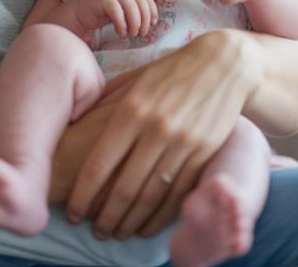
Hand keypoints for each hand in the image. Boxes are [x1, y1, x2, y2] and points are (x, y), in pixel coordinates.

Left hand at [64, 30, 261, 240]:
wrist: (223, 63)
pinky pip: (179, 193)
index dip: (83, 194)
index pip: (100, 164)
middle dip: (106, 217)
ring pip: (151, 196)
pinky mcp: (205, 153)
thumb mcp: (134, 78)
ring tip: (117, 234)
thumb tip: (74, 121)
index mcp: (131, 109)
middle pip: (124, 188)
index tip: (73, 212)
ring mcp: (183, 143)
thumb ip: (105, 101)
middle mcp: (155, 129)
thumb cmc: (171, 70)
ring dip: (131, 222)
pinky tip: (147, 227)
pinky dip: (161, 216)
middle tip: (95, 232)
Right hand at [73, 0, 157, 37]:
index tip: (153, 24)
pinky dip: (122, 24)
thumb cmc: (101, 14)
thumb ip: (133, 10)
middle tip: (142, 34)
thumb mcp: (121, 10)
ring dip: (135, 23)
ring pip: (131, 5)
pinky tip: (120, 32)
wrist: (77, 15)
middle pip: (140, 1)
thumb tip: (152, 20)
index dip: (152, 10)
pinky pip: (117, 11)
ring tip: (132, 34)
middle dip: (144, 19)